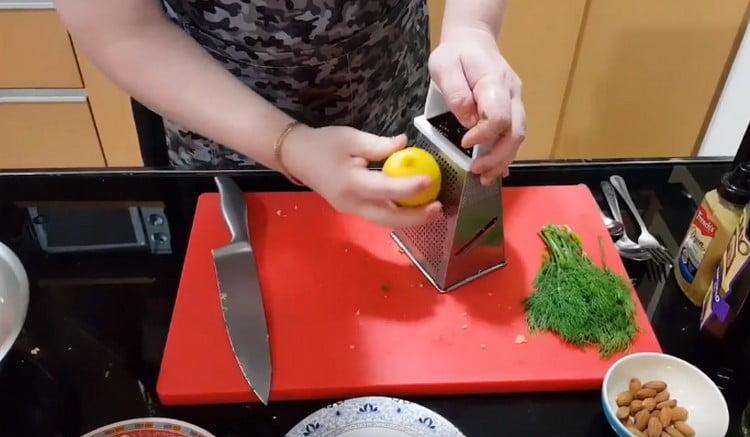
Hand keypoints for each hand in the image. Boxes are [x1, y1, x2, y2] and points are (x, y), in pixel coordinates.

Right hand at [282, 125, 442, 227]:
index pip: (385, 189)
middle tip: (438, 208)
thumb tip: (404, 144)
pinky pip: (379, 215)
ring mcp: (351, 209)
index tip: (430, 180)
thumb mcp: (351, 138)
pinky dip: (398, 212)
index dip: (409, 187)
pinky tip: (413, 205)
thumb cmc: (323, 144)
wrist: (297, 157)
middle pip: (388, 218)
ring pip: (385, 220)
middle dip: (415, 217)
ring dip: (409, 218)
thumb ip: (379, 145)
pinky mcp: (353, 209)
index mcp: (350, 183)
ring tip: (432, 209)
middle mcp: (351, 203)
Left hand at [429, 27, 525, 184]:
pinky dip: (504, 156)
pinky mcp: (511, 111)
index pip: (500, 116)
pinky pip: (512, 136)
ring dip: (502, 161)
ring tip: (483, 178)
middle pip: (515, 132)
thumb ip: (455, 91)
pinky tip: (493, 172)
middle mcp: (512, 95)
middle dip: (497, 157)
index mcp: (495, 82)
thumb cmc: (456, 54)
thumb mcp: (445, 65)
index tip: (464, 142)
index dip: (484, 135)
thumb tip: (467, 120)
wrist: (473, 42)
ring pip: (518, 138)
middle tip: (475, 172)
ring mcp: (515, 103)